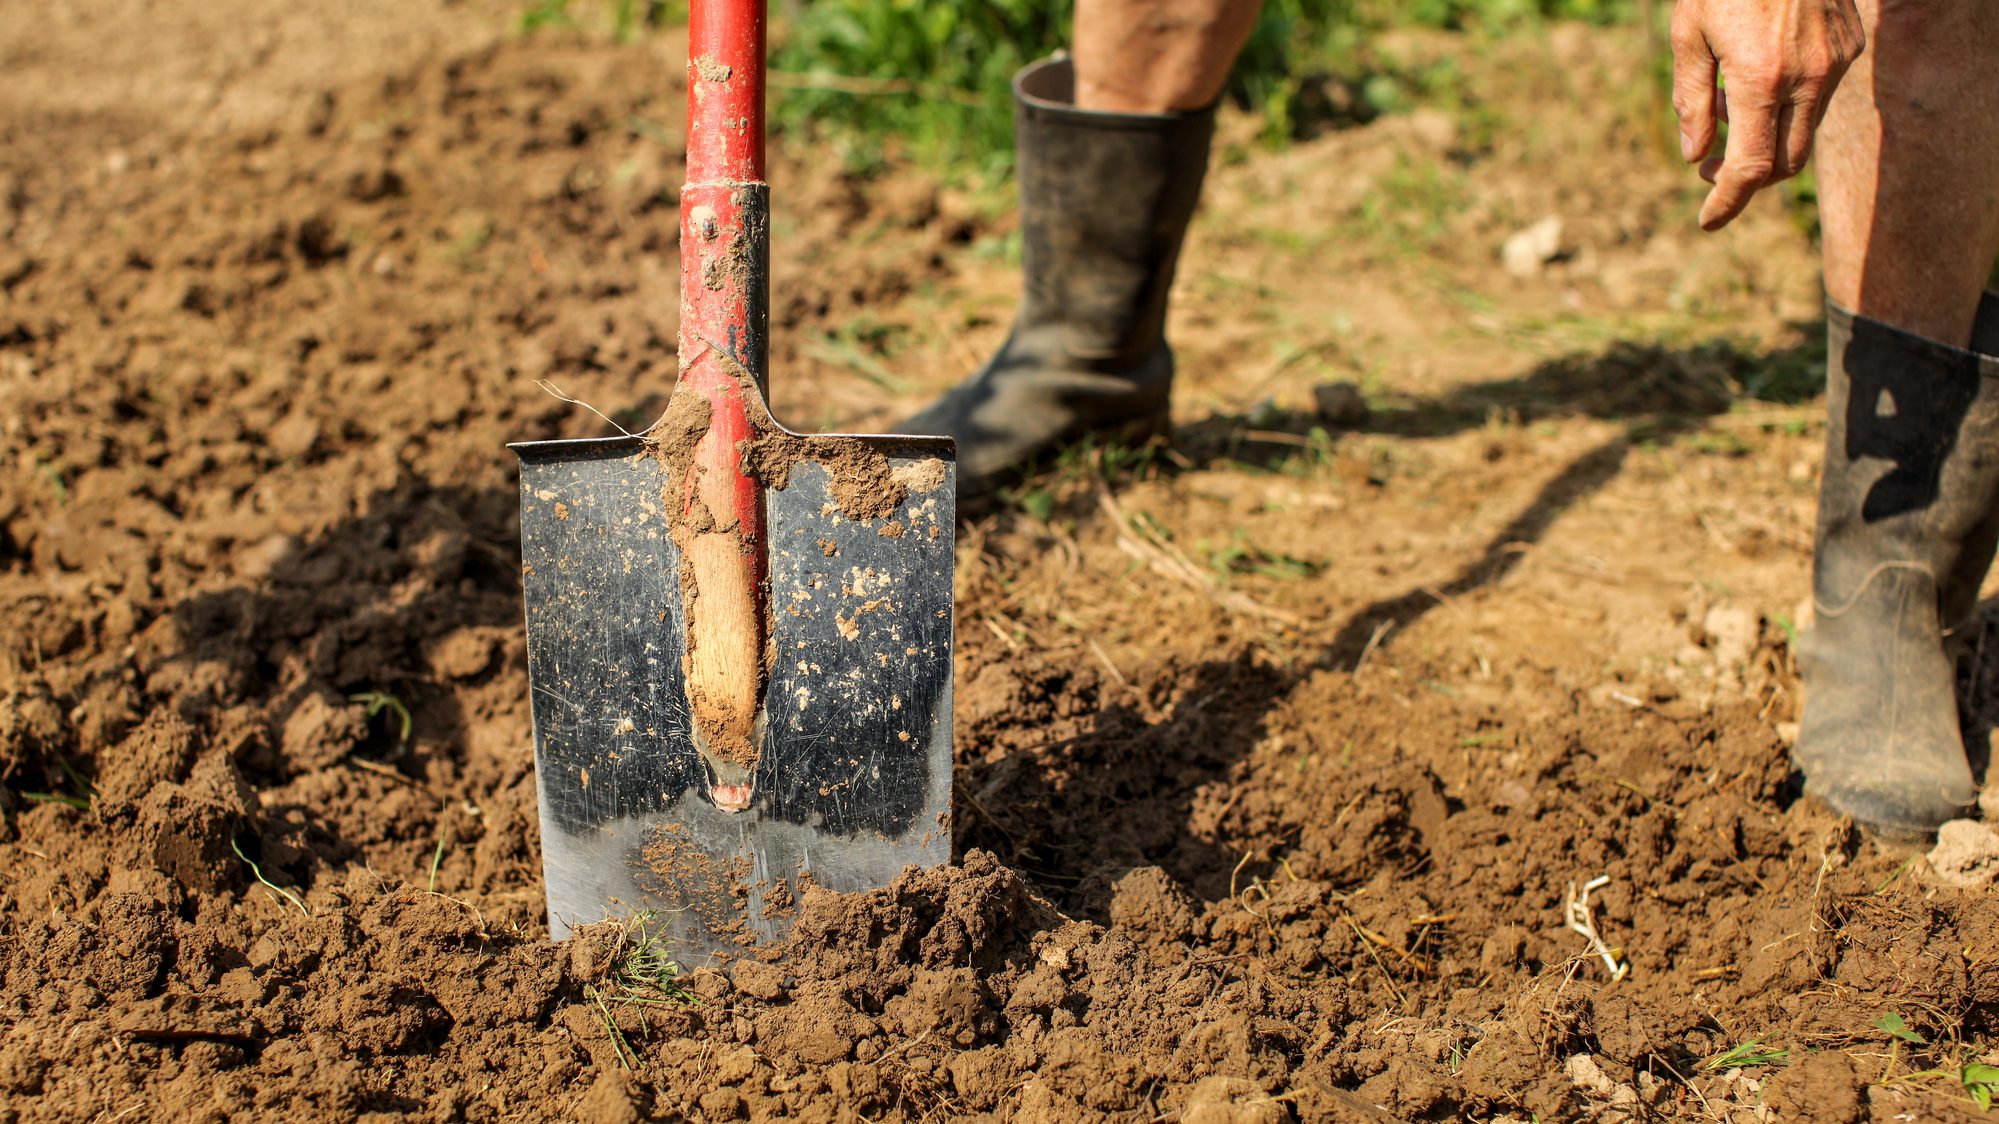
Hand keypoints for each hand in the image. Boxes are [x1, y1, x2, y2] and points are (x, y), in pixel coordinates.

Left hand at [1671, 0, 1864, 229]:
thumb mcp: (1689, 36)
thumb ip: (1691, 102)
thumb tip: (1696, 157)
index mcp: (1762, 79)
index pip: (1750, 168)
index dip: (1728, 201)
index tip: (1708, 220)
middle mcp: (1808, 77)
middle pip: (1784, 163)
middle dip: (1747, 177)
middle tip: (1710, 165)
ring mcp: (1836, 62)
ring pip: (1804, 131)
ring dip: (1765, 137)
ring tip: (1728, 107)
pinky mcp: (1850, 46)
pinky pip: (1820, 96)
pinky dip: (1787, 106)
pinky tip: (1756, 79)